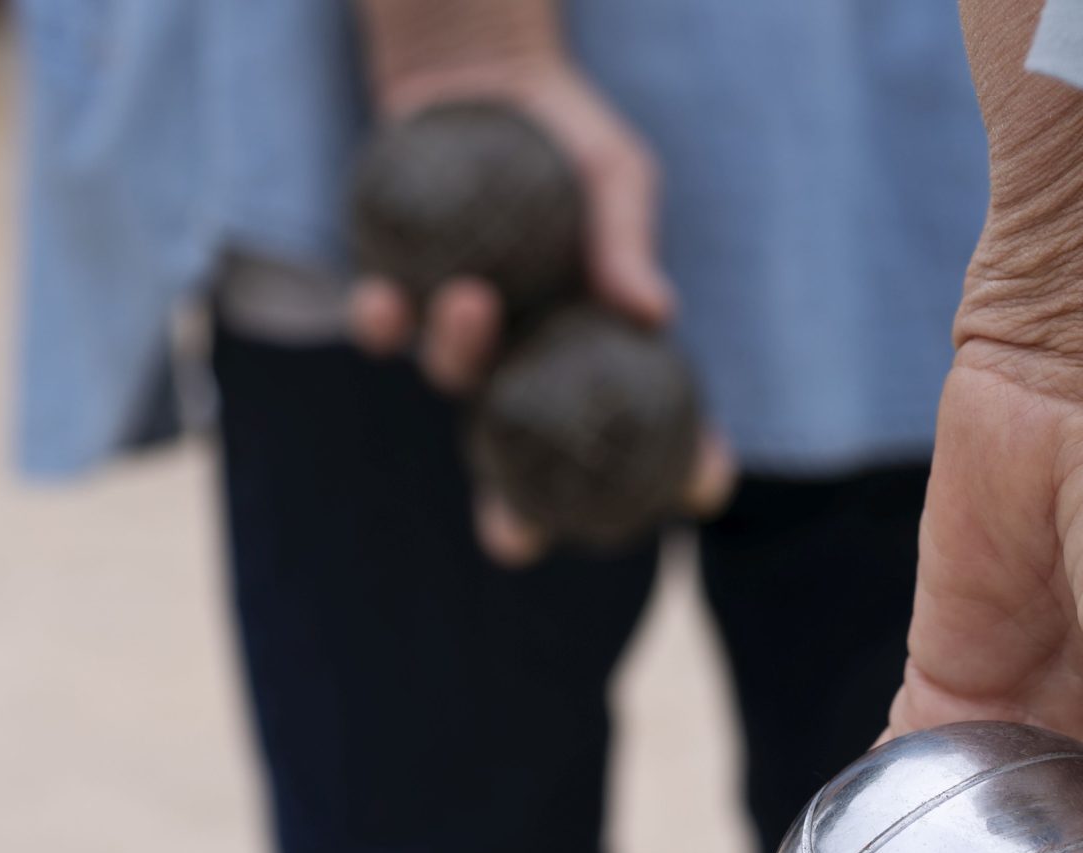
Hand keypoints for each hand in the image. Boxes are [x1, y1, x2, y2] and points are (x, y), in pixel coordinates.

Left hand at [345, 38, 731, 559]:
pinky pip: (384, 328)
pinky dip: (383, 319)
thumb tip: (653, 309)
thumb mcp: (614, 174)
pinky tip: (382, 298)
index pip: (648, 427)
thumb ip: (626, 238)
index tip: (701, 486)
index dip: (677, 469)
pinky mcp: (399, 294)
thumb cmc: (567, 138)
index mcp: (592, 345)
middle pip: (523, 462)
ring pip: (453, 381)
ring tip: (471, 299)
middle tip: (511, 542)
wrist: (480, 80)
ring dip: (458, 355)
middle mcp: (526, 361)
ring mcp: (461, 336)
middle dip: (514, 517)